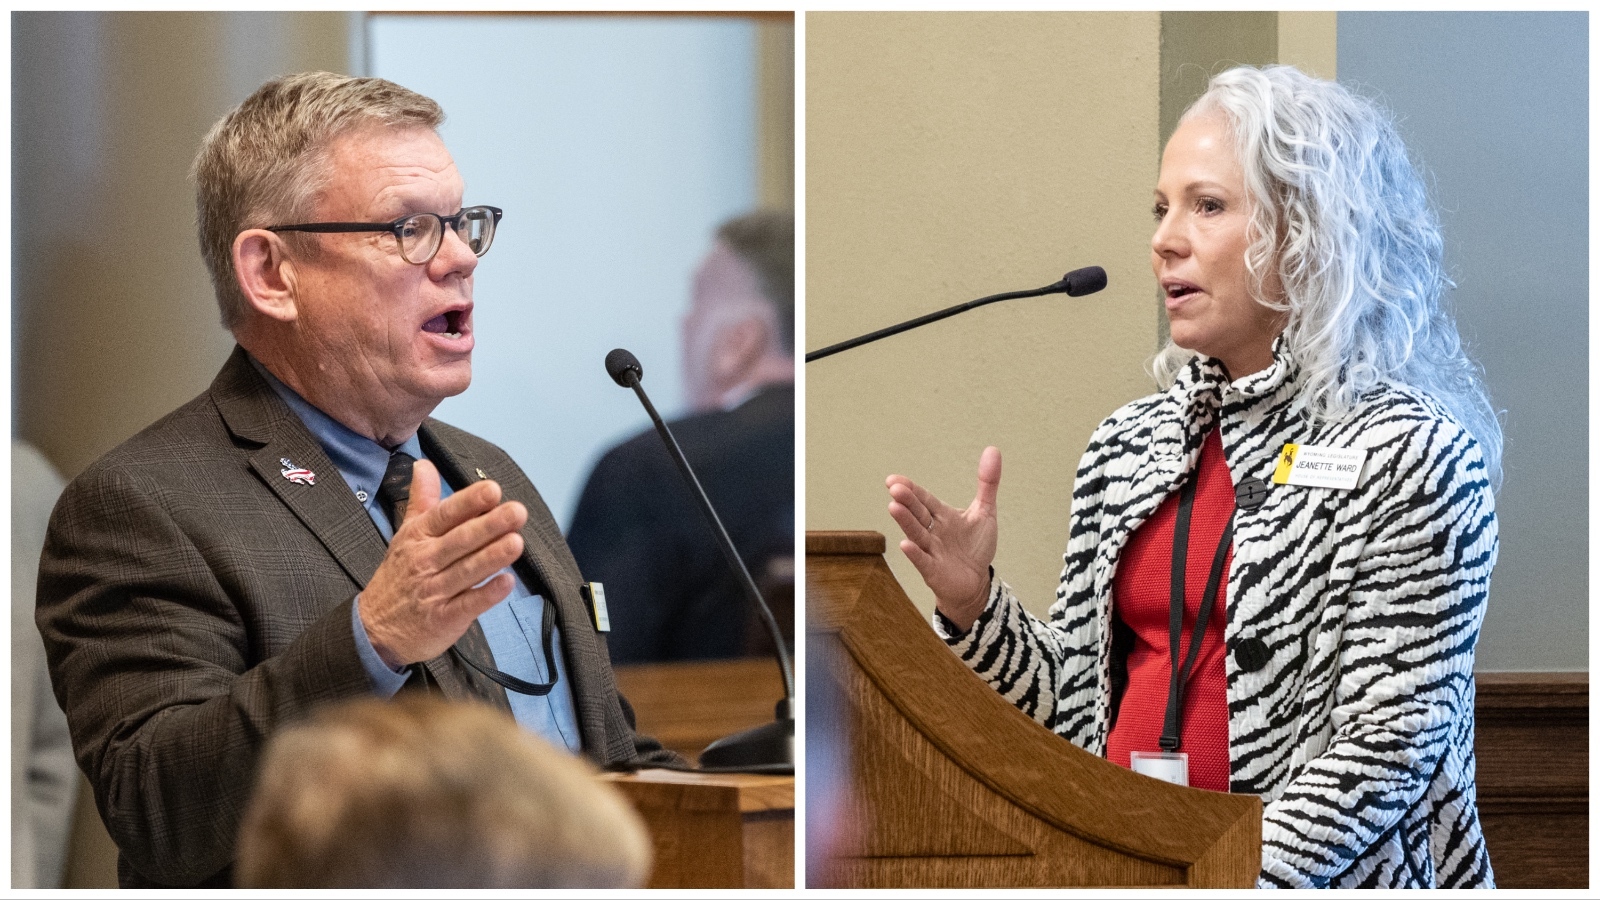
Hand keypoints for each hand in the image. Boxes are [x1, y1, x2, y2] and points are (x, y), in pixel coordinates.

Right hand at [360, 460, 528, 667]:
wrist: (375, 629)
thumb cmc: (398, 577)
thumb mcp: (406, 534)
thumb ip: (421, 499)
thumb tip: (425, 464)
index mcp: (419, 537)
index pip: (445, 515)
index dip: (469, 503)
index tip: (492, 490)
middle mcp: (425, 561)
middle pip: (460, 540)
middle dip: (489, 525)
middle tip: (517, 512)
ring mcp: (434, 591)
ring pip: (466, 570)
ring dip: (492, 557)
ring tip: (517, 542)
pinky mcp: (443, 618)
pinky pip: (467, 605)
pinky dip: (487, 594)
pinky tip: (507, 582)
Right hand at [885, 446, 1001, 631]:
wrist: (976, 582)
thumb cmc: (976, 547)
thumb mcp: (985, 512)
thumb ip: (987, 483)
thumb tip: (992, 450)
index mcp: (942, 515)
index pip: (924, 499)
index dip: (911, 489)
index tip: (894, 480)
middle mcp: (933, 531)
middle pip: (918, 513)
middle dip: (907, 501)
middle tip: (894, 488)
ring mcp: (931, 550)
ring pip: (917, 533)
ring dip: (905, 521)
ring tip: (893, 507)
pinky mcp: (933, 570)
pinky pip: (922, 560)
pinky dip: (914, 553)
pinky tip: (905, 544)